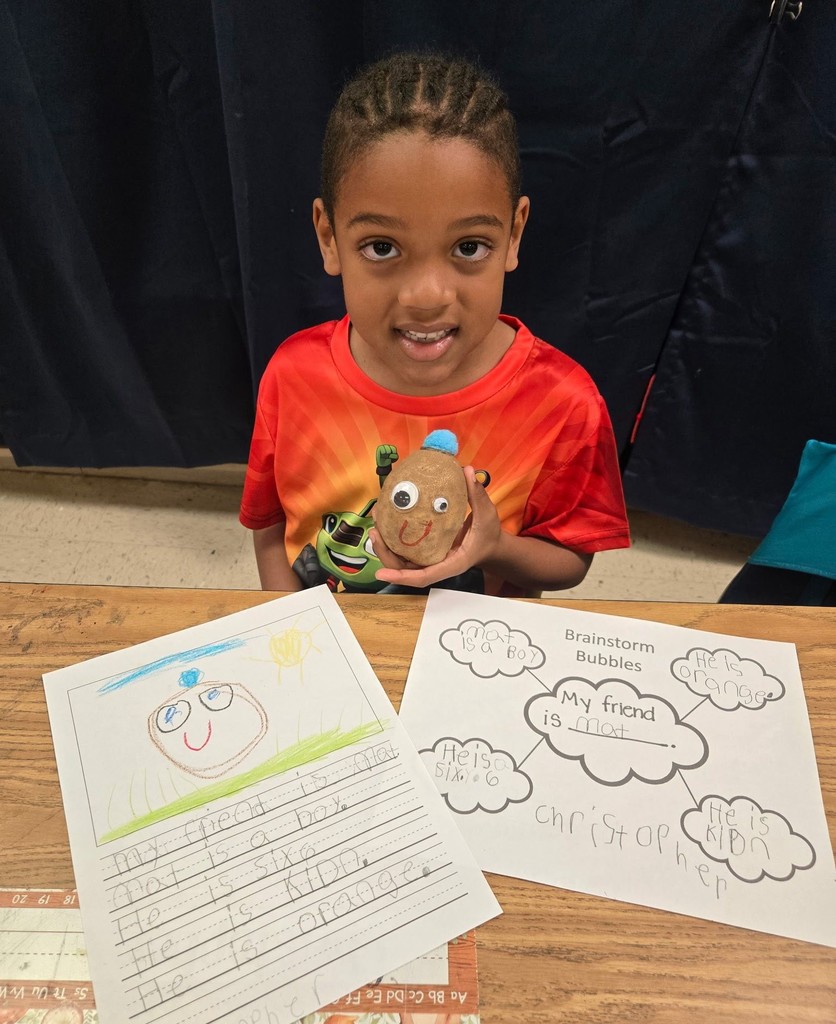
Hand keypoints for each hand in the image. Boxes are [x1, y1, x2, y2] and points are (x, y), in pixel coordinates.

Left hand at [372, 466, 500, 588]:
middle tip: (375, 532)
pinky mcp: (425, 551)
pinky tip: (386, 518)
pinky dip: (392, 537)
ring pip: (401, 560)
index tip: (381, 574)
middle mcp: (436, 565)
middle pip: (404, 569)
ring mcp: (429, 559)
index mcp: (451, 563)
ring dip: (384, 545)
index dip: (401, 577)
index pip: (423, 576)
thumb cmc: (489, 535)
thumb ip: (477, 494)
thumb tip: (467, 471)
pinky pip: (405, 549)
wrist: (490, 546)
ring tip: (376, 522)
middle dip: (385, 554)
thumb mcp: (487, 515)